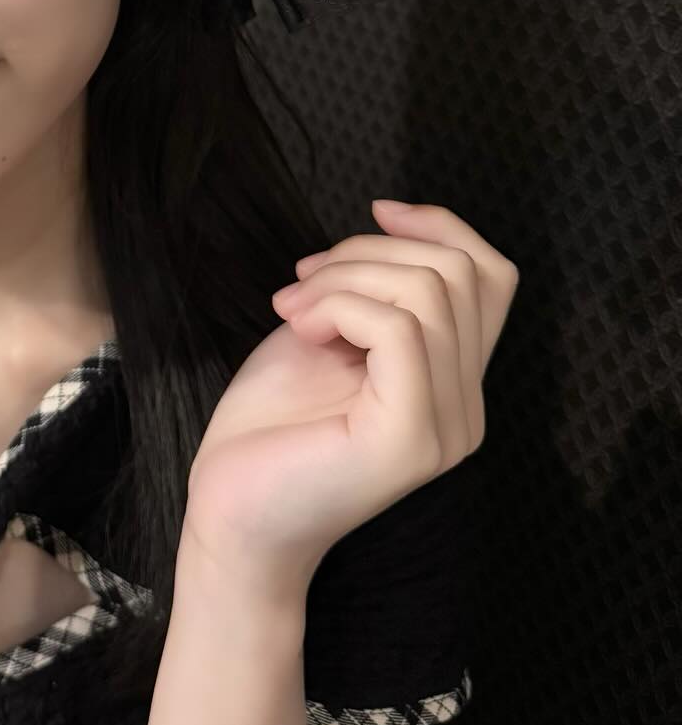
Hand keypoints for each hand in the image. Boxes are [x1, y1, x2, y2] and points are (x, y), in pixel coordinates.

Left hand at [183, 200, 519, 598]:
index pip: (493, 277)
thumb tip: (392, 222)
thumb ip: (374, 291)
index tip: (375, 209)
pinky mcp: (410, 438)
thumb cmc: (270, 427)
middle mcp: (466, 408)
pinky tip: (300, 329)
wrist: (231, 515)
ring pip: (430, 292)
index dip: (442, 225)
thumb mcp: (328, 333)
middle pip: (458, 272)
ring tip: (293, 308)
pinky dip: (339, 305)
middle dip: (369, 249)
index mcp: (453, 382)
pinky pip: (399, 329)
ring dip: (345, 277)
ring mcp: (445, 427)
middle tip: (304, 280)